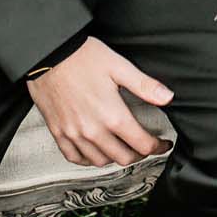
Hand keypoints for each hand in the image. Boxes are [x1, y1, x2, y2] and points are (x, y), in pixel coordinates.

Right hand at [28, 36, 173, 166]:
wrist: (49, 54)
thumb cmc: (83, 57)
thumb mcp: (119, 66)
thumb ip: (144, 85)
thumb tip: (167, 97)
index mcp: (112, 115)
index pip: (142, 143)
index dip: (157, 146)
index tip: (162, 144)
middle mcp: (93, 130)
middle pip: (124, 157)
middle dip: (139, 153)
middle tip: (144, 145)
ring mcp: (74, 134)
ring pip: (100, 161)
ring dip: (115, 157)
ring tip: (122, 146)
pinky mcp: (59, 133)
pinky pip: (75, 158)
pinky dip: (88, 158)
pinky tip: (95, 149)